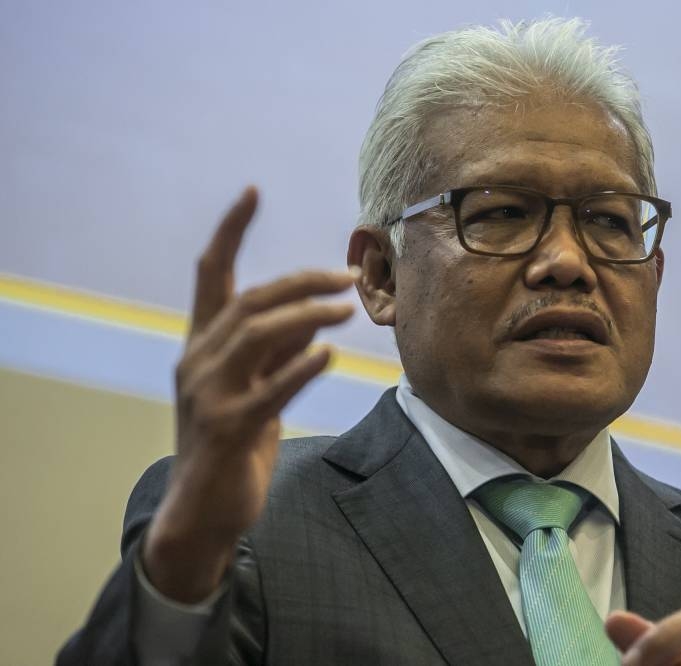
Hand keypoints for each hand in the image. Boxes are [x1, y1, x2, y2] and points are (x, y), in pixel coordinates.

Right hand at [142, 187, 357, 601]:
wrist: (202, 511)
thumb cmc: (233, 444)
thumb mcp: (256, 387)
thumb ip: (276, 351)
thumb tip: (314, 315)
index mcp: (202, 344)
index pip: (210, 273)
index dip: (230, 231)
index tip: (252, 192)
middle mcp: (198, 360)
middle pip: (249, 300)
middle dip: (300, 281)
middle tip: (347, 276)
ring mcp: (208, 395)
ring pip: (256, 334)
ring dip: (307, 315)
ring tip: (347, 308)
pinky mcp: (228, 429)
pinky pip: (269, 389)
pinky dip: (300, 368)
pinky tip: (329, 354)